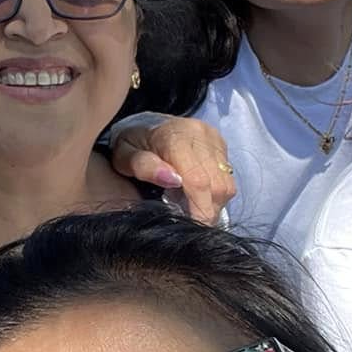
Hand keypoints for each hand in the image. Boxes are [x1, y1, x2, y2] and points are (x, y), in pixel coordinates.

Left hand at [109, 114, 235, 223]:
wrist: (143, 123)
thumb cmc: (130, 144)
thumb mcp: (123, 157)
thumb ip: (144, 167)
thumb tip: (173, 180)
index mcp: (174, 137)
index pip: (198, 180)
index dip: (199, 209)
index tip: (192, 228)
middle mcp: (200, 134)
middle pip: (217, 185)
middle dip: (206, 210)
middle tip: (188, 219)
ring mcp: (214, 138)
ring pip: (227, 184)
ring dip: (213, 203)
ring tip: (191, 205)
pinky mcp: (221, 143)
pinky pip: (228, 177)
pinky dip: (215, 192)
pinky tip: (197, 193)